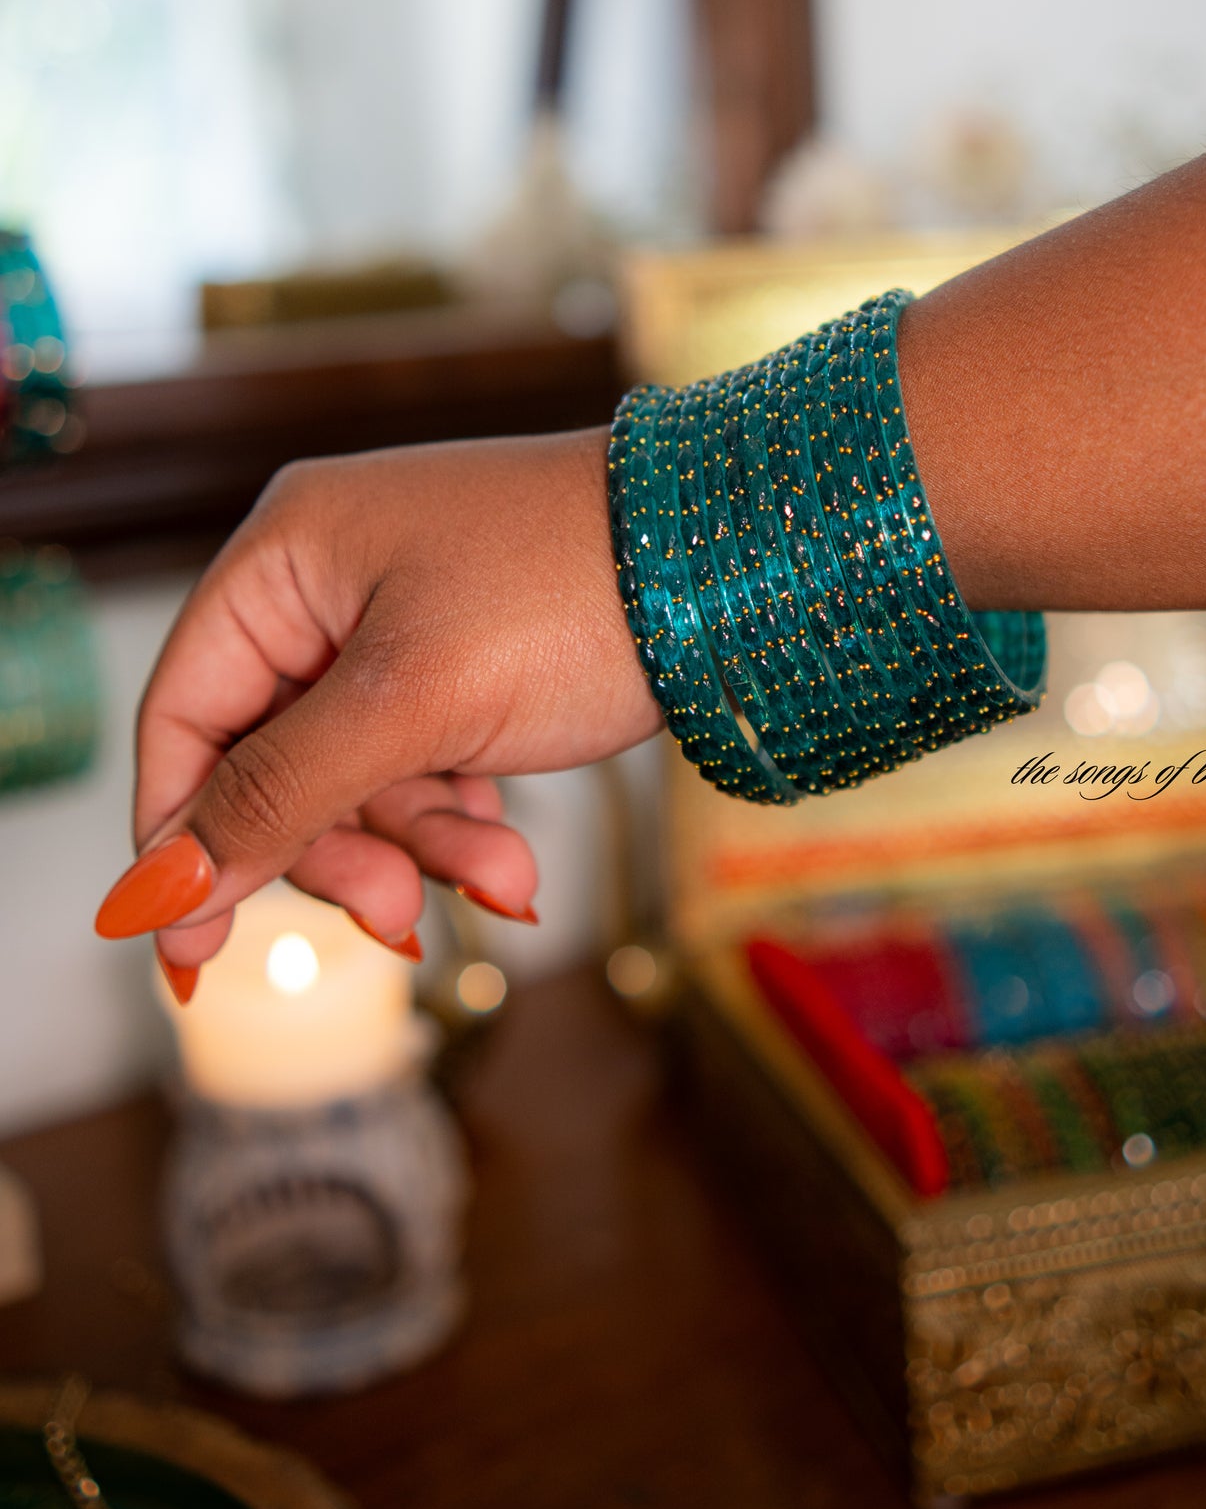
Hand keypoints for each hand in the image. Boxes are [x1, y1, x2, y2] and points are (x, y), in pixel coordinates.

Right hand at [95, 429, 660, 984]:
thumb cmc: (573, 595)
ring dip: (423, 846)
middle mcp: (332, 583)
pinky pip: (426, 767)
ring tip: (506, 882)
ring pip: (359, 779)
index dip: (182, 835)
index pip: (184, 714)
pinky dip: (464, 823)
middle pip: (272, 761)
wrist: (742, 564)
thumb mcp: (411, 706)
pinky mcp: (469, 665)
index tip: (188, 951)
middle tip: (396, 915)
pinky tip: (514, 865)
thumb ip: (280, 796)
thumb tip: (159, 889)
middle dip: (339, 847)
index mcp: (288, 557)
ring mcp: (403, 624)